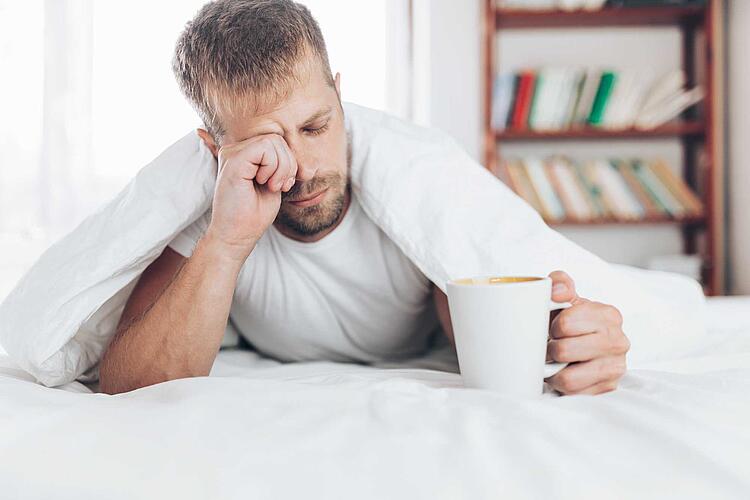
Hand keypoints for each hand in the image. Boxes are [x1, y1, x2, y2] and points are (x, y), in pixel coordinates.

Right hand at [205, 134, 297, 261]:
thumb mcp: (275, 183)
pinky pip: (265, 147)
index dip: (288, 161)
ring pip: (273, 141)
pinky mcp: (233, 159)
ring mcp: (232, 153)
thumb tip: (299, 148)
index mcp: (243, 154)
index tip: (283, 185)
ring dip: (282, 168)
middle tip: (279, 187)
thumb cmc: (254, 214)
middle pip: (277, 138)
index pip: (276, 141)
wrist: (237, 235)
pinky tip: (263, 182)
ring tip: (270, 186)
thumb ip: (281, 163)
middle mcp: (234, 150)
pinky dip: (273, 167)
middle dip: (288, 164)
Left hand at [544, 270, 629, 394]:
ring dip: (554, 371)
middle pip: (564, 351)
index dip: (552, 327)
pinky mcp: (607, 390)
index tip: (554, 328)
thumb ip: (560, 284)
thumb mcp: (563, 298)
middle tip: (551, 347)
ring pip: (568, 378)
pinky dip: (561, 386)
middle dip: (551, 350)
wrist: (578, 348)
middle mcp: (619, 341)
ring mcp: (616, 368)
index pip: (565, 323)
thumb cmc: (568, 322)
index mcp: (609, 315)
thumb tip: (556, 291)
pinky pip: (573, 394)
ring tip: (555, 362)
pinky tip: (564, 374)